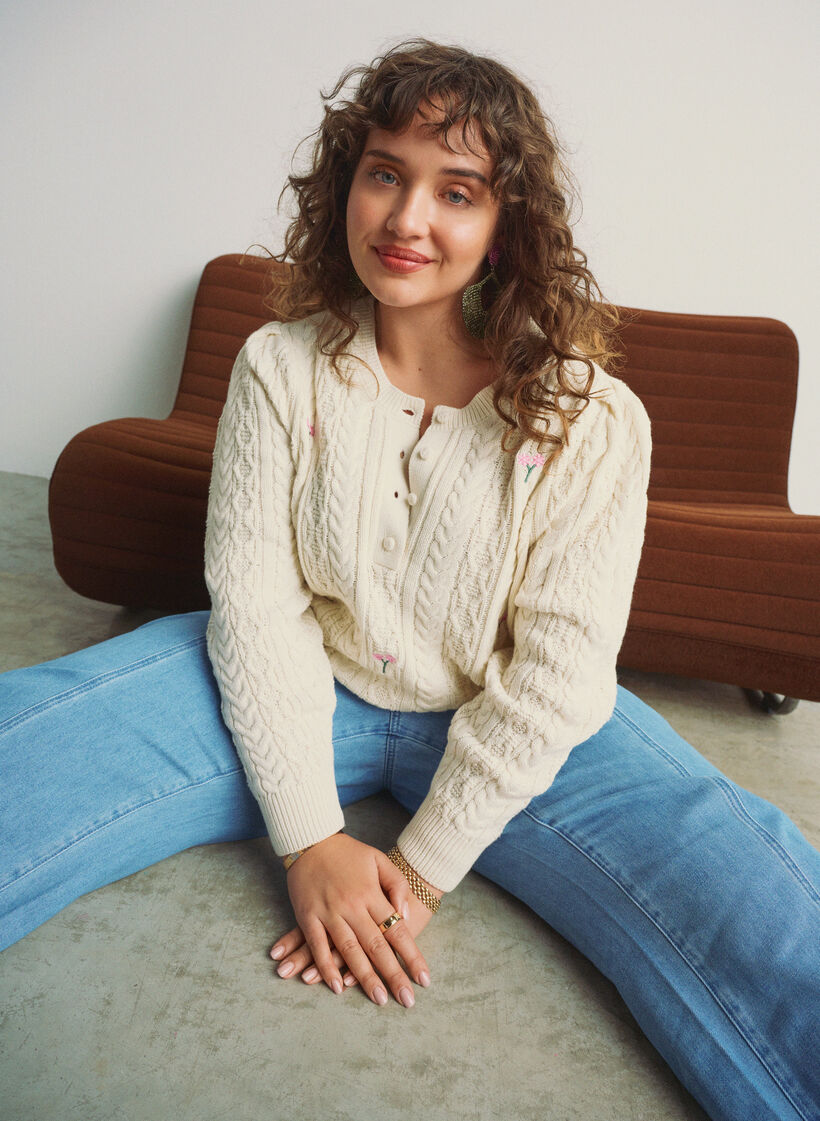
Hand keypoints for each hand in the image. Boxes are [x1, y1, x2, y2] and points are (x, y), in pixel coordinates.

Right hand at [270, 834, 441, 1006]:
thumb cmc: (348, 852)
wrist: (311, 838)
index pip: (396, 930)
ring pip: (349, 951)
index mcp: (371, 894)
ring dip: (364, 977)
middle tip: (407, 1000)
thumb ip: (397, 886)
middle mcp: (352, 906)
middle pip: (376, 946)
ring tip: (379, 999)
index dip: (411, 956)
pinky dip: (326, 968)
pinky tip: (337, 987)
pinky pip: (317, 946)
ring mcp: (328, 912)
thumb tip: (403, 915)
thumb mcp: (379, 860)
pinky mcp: (307, 916)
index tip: (423, 979)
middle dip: (393, 975)